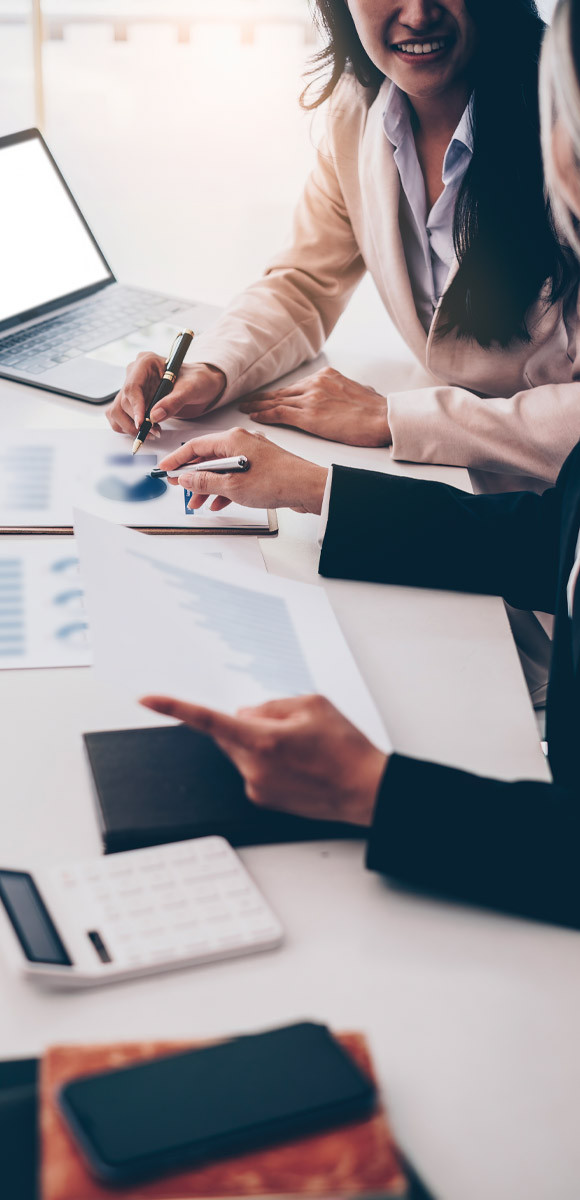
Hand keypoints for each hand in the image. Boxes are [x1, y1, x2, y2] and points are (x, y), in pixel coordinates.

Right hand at [106, 355, 225, 435]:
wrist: (201, 385)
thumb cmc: (197, 381)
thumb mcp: (191, 389)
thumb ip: (173, 401)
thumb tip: (154, 416)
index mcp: (146, 362)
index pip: (132, 386)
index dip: (135, 407)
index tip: (141, 423)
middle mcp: (135, 374)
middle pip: (122, 401)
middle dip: (137, 421)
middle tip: (155, 431)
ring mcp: (131, 388)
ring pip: (117, 411)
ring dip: (131, 427)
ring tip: (153, 432)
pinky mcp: (131, 402)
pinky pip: (119, 417)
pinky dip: (128, 428)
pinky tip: (147, 430)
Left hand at [140, 693, 386, 826]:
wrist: (366, 791)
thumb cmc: (346, 748)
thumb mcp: (312, 704)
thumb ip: (271, 705)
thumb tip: (246, 715)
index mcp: (263, 739)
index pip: (208, 719)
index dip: (174, 707)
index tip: (147, 699)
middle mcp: (253, 767)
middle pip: (229, 733)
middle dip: (247, 723)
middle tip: (286, 724)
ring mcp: (257, 787)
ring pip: (242, 752)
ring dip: (260, 744)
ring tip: (301, 749)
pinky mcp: (263, 799)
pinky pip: (254, 770)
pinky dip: (268, 762)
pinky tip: (299, 765)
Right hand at [158, 427, 328, 513]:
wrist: (309, 488)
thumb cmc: (278, 480)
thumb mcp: (233, 485)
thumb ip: (206, 481)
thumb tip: (187, 478)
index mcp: (233, 439)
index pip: (195, 446)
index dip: (177, 459)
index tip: (165, 470)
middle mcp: (242, 442)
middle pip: (208, 458)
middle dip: (193, 476)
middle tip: (180, 489)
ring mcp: (252, 455)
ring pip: (221, 469)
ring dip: (208, 486)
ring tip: (198, 502)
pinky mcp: (261, 467)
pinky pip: (235, 476)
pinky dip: (225, 489)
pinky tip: (219, 503)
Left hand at [239, 366, 390, 446]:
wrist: (383, 418)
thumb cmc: (377, 411)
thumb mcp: (361, 391)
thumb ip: (347, 391)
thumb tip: (349, 395)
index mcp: (327, 376)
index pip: (297, 386)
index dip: (280, 394)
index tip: (269, 397)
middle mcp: (316, 383)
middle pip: (283, 392)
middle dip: (264, 398)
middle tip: (248, 401)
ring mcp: (311, 398)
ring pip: (277, 401)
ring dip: (258, 406)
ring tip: (245, 409)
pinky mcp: (308, 415)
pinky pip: (279, 413)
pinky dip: (265, 415)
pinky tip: (254, 417)